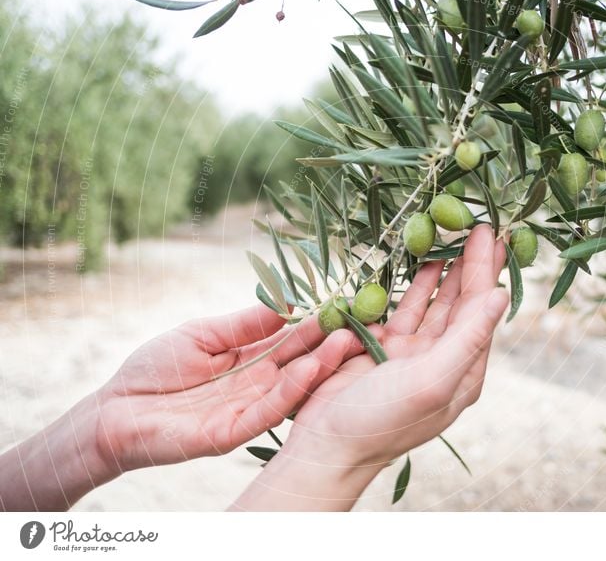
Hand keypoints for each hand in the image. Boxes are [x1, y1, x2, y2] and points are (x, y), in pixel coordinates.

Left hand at [93, 305, 357, 472]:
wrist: (114, 410)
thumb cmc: (155, 368)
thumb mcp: (202, 335)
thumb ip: (242, 325)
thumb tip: (285, 303)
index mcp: (250, 360)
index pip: (291, 342)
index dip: (316, 326)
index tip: (344, 306)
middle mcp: (256, 386)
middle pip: (300, 364)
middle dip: (329, 345)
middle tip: (360, 326)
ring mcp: (247, 411)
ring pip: (291, 389)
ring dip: (319, 368)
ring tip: (344, 344)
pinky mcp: (232, 433)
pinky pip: (266, 413)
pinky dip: (289, 392)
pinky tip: (307, 371)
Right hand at [233, 225, 508, 509]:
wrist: (327, 444)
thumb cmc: (382, 419)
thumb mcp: (432, 380)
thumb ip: (468, 338)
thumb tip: (502, 297)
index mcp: (463, 371)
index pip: (481, 311)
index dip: (487, 271)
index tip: (493, 235)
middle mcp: (443, 360)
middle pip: (463, 302)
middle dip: (472, 264)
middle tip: (480, 225)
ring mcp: (413, 353)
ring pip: (436, 302)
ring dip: (446, 270)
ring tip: (454, 235)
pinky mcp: (384, 347)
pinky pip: (406, 308)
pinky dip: (415, 285)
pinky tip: (423, 262)